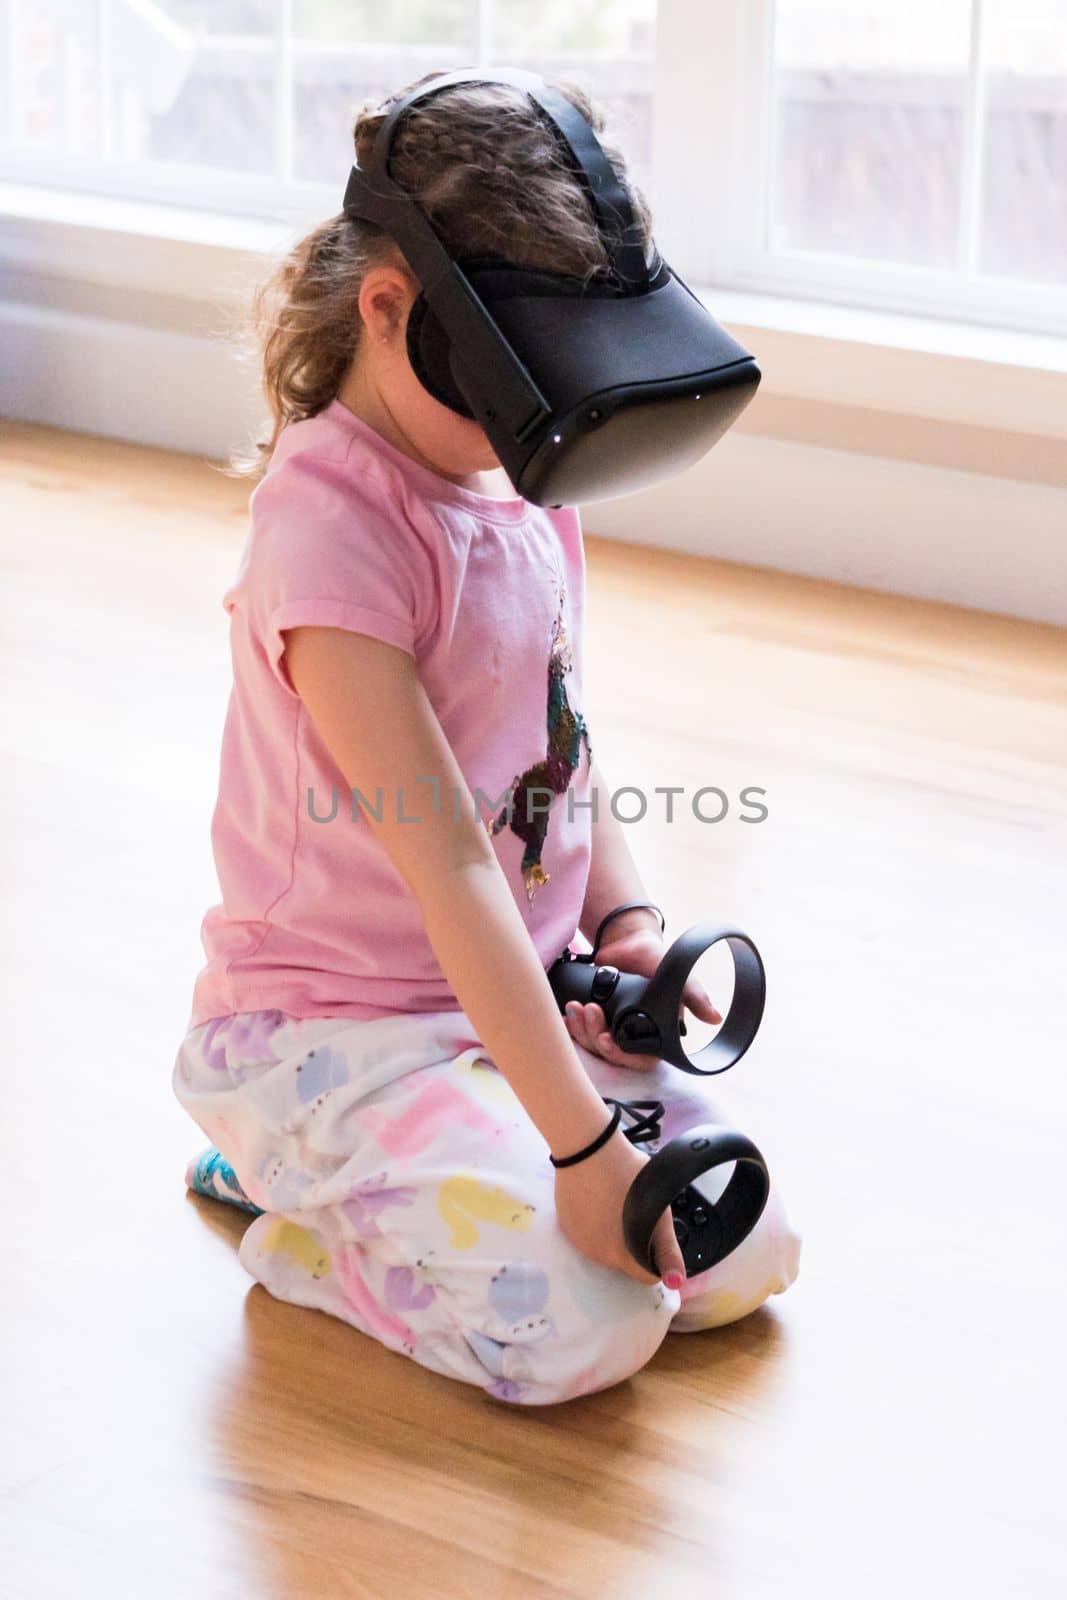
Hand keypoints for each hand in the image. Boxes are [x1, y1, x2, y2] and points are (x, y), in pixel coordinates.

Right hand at [553, 1123, 686, 1286]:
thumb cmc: (627, 1174)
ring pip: (605, 1248)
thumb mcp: (657, 1210)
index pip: (646, 1276)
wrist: (587, 1147)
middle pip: (626, 1262)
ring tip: (618, 1204)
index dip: (658, 1261)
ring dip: (614, 1236)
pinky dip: (595, 1225)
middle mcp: (597, 1256)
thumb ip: (667, 1249)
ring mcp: (578, 1241)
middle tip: (639, 1213)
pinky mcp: (565, 1226)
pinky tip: (599, 1201)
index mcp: (621, 1255)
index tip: (657, 1236)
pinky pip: (587, 1235)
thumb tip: (676, 1283)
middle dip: (635, 1245)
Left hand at [562, 925, 721, 1070]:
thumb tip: (715, 1018)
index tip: (606, 1040)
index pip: (637, 1060)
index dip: (620, 1056)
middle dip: (593, 1037)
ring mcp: (608, 1026)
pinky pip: (577, 1030)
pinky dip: (570, 1023)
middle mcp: (629, 1036)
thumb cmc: (659, 962)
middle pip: (608, 1053)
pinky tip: (566, 1013)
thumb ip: (696, 998)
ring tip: (576, 1006)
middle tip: (590, 1012)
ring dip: (580, 1028)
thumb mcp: (680, 979)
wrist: (630, 942)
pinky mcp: (591, 1015)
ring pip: (589, 1043)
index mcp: (653, 1036)